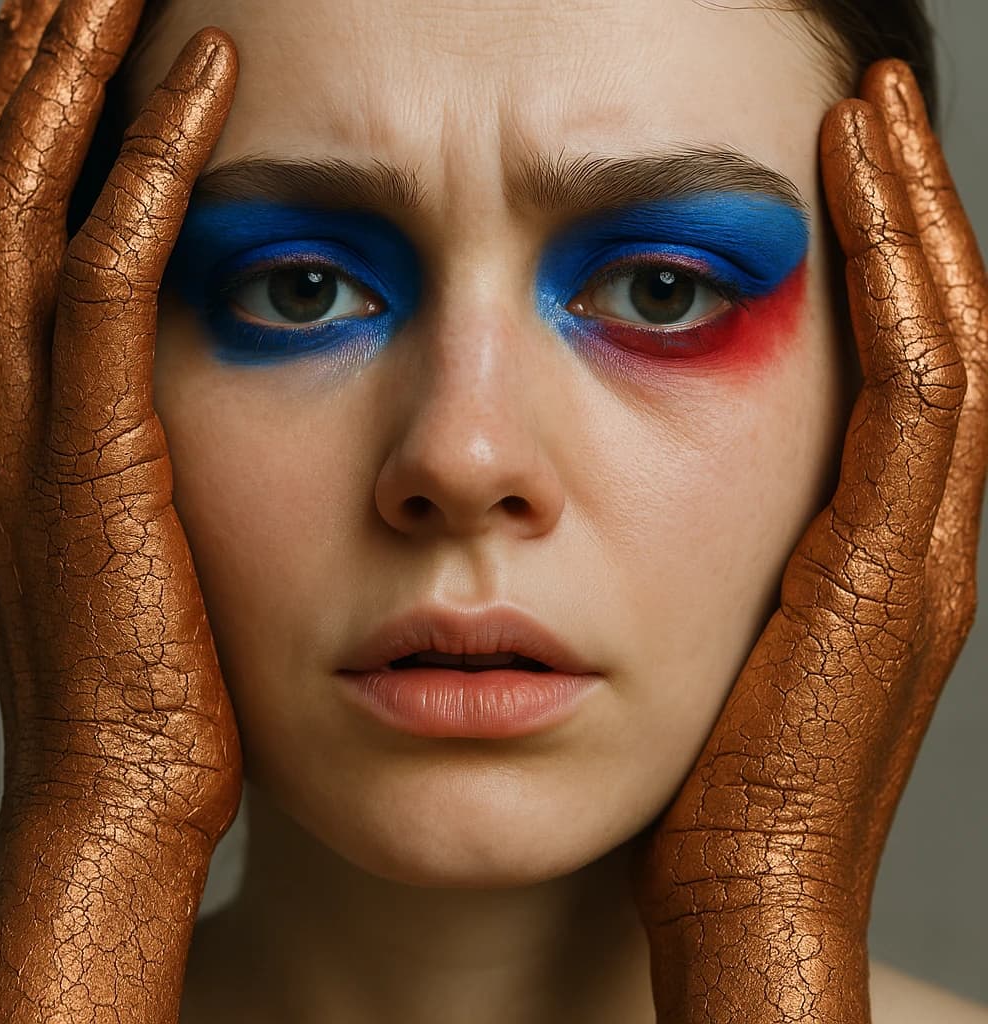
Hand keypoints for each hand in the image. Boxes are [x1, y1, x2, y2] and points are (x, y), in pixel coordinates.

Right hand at [0, 0, 241, 1017]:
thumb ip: (136, 442)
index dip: (42, 116)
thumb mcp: (135, 533)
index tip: (92, 36)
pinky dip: (148, 174)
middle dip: (39, 63)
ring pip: (29, 201)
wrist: (121, 780)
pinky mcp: (92, 454)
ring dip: (75, 80)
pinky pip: (108, 278)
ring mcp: (27, 423)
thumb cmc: (151, 670)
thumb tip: (185, 384)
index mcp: (9, 413)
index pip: (9, 222)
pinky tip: (200, 88)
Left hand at [631, 59, 985, 1022]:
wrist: (744, 881)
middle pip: (938, 329)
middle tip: (871, 97)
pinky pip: (914, 394)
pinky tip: (872, 203)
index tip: (838, 158)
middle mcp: (926, 532)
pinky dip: (903, 290)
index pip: (902, 361)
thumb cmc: (712, 775)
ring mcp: (925, 548)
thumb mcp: (719, 632)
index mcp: (881, 544)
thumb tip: (662, 482)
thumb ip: (722, 546)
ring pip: (944, 341)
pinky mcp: (894, 570)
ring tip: (875, 112)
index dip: (883, 253)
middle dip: (910, 207)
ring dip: (914, 220)